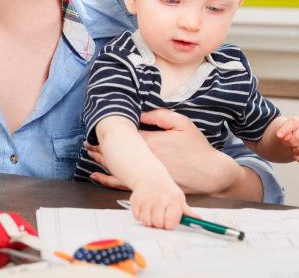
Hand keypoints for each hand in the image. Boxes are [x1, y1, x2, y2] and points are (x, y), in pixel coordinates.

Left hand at [85, 109, 240, 194]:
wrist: (211, 173)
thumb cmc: (197, 147)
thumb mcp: (182, 124)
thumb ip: (160, 116)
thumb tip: (139, 113)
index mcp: (151, 141)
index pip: (124, 135)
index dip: (110, 131)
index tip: (98, 126)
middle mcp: (145, 159)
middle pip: (117, 152)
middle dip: (101, 147)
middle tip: (87, 142)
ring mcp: (146, 174)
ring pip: (118, 168)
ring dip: (102, 161)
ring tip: (89, 154)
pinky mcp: (149, 186)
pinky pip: (124, 183)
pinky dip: (108, 180)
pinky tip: (97, 176)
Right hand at [129, 175, 196, 229]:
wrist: (150, 176)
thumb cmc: (167, 190)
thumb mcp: (179, 198)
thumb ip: (187, 211)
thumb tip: (198, 220)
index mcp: (172, 200)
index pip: (170, 222)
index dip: (170, 224)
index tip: (170, 222)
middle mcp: (158, 199)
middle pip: (158, 224)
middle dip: (160, 224)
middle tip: (161, 218)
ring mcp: (145, 200)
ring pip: (146, 221)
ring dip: (150, 221)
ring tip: (153, 213)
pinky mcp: (135, 201)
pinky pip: (137, 217)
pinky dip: (141, 216)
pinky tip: (146, 209)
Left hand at [276, 116, 298, 162]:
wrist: (295, 137)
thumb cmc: (287, 133)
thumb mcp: (282, 130)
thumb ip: (282, 132)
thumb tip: (286, 138)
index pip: (293, 123)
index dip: (284, 130)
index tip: (278, 136)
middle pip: (298, 139)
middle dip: (289, 143)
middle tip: (286, 143)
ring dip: (294, 151)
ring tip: (293, 147)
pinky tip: (297, 155)